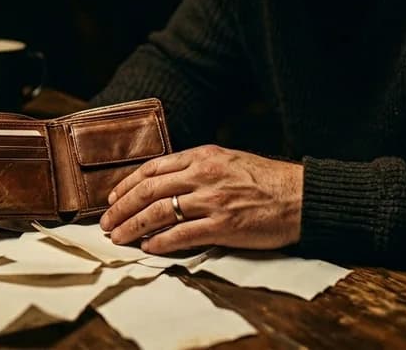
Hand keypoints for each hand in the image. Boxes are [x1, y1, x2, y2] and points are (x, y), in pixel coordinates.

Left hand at [99, 144, 302, 254]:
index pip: (153, 168)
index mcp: (203, 156)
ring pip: (158, 213)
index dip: (127, 184)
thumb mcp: (228, 160)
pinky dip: (160, 242)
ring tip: (119, 237)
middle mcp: (203, 175)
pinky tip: (148, 248)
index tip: (112, 197)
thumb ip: (197, 167)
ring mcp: (212, 201)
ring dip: (133, 227)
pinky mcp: (223, 225)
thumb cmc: (266, 180)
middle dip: (121, 208)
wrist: (299, 196)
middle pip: (148, 190)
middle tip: (106, 222)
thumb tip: (165, 182)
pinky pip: (182, 235)